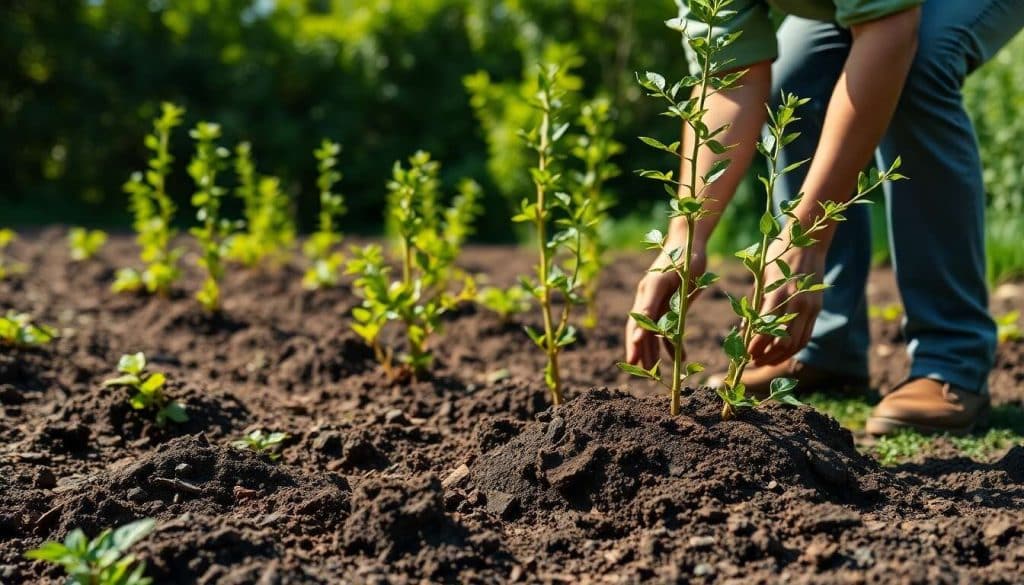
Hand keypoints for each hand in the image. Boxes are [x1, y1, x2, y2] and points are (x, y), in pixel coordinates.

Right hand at [624, 245, 706, 368]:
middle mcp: (648, 295)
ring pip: (651, 329)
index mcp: (651, 287)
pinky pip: (664, 326)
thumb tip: (654, 326)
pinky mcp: (665, 303)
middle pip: (639, 325)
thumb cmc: (686, 256)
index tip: (635, 352)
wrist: (688, 242)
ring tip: (653, 371)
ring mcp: (655, 300)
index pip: (641, 315)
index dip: (638, 335)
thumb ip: (669, 300)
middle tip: (633, 366)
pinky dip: (669, 342)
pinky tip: (677, 358)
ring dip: (652, 350)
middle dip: (637, 347)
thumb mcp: (682, 277)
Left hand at [747, 238, 826, 364]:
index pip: (766, 330)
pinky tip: (780, 352)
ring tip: (764, 361)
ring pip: (797, 344)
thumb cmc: (778, 257)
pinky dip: (793, 348)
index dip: (755, 347)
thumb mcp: (761, 277)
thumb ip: (755, 303)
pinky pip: (806, 336)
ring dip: (780, 357)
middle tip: (751, 361)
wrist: (809, 243)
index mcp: (779, 293)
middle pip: (783, 342)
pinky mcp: (817, 309)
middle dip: (766, 356)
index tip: (743, 354)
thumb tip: (744, 329)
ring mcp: (810, 307)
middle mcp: (797, 302)